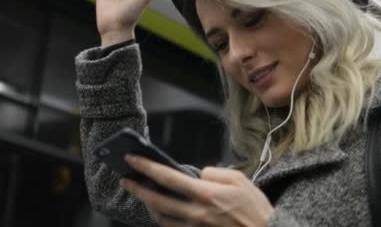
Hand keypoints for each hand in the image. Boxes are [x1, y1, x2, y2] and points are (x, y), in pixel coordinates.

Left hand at [120, 155, 273, 226]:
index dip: (147, 167)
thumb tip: (196, 175)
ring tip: (141, 195)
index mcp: (206, 195)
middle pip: (157, 201)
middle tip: (125, 179)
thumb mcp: (239, 180)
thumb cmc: (255, 210)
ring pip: (161, 219)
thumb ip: (213, 173)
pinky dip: (163, 221)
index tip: (133, 160)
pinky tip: (160, 212)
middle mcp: (196, 214)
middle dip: (137, 189)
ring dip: (147, 206)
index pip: (168, 178)